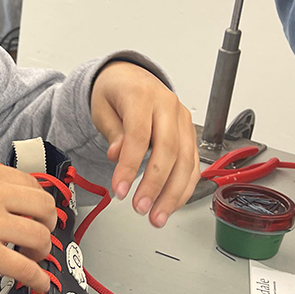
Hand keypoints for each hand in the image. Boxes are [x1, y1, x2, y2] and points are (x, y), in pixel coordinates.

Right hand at [0, 157, 57, 291]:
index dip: (36, 200)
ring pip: (39, 235)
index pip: (27, 182)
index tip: (35, 212)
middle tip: (40, 233)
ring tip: (34, 257)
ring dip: (42, 249)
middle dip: (48, 221)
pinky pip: (24, 267)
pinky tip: (41, 284)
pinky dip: (38, 278)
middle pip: (43, 205)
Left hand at [91, 62, 200, 227]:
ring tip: (157, 216)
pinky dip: (183, 188)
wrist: (130, 77)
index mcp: (143, 96)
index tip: (120, 190)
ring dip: (173, 193)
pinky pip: (193, 164)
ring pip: (186, 161)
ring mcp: (183, 120)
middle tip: (140, 208)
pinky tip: (171, 204)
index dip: (130, 166)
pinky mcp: (190, 134)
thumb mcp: (102, 108)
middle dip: (156, 185)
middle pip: (169, 150)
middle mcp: (168, 106)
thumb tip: (118, 156)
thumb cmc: (115, 92)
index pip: (140, 135)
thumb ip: (112, 132)